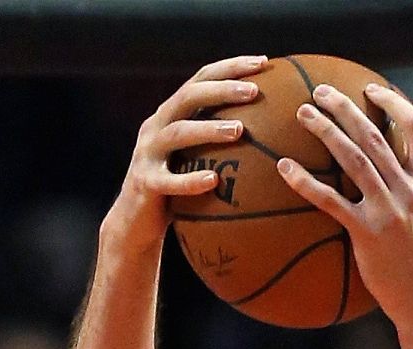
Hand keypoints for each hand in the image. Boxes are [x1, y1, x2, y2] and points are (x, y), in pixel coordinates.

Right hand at [105, 55, 265, 247]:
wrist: (136, 221)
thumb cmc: (179, 188)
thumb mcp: (199, 157)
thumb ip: (223, 140)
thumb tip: (276, 132)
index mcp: (172, 115)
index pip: (201, 80)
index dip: (230, 68)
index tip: (264, 62)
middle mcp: (157, 127)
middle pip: (188, 97)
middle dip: (221, 90)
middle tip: (255, 91)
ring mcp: (148, 154)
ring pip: (177, 133)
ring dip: (208, 129)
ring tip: (239, 130)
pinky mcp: (146, 183)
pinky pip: (168, 181)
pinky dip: (190, 180)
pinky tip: (214, 180)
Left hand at [276, 82, 412, 320]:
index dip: (393, 104)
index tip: (372, 91)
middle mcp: (408, 191)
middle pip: (374, 135)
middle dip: (345, 107)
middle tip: (322, 92)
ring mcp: (386, 210)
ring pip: (352, 158)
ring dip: (325, 130)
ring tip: (303, 113)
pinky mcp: (364, 232)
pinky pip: (329, 200)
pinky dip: (305, 181)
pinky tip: (284, 166)